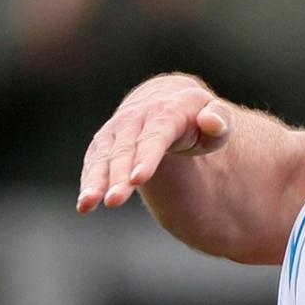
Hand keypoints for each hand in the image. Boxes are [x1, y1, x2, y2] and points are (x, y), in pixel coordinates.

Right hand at [75, 72, 232, 211]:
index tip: (138, 179)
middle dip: (118, 176)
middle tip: (114, 201)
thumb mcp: (216, 118)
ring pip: (104, 156)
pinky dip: (88, 181)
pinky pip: (93, 161)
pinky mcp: (104, 142)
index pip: (155, 135)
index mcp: (167, 111)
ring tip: (87, 205)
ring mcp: (117, 129)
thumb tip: (211, 122)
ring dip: (95, 181)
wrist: (164, 99)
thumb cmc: (195, 117)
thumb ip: (219, 120)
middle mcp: (136, 117)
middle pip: (125, 149)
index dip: (146, 157)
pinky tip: (85, 204)